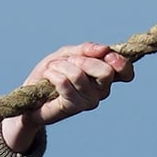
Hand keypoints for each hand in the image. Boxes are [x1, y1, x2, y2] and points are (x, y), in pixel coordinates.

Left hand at [0, 42, 130, 156]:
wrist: (30, 96)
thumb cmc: (51, 74)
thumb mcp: (67, 54)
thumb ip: (85, 49)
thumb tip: (104, 49)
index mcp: (104, 76)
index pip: (126, 72)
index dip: (120, 62)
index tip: (107, 55)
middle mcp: (102, 90)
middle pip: (106, 72)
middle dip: (83, 60)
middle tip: (69, 60)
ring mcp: (89, 101)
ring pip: (80, 75)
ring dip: (62, 66)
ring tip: (53, 69)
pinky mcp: (73, 107)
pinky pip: (65, 84)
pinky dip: (53, 74)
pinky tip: (48, 77)